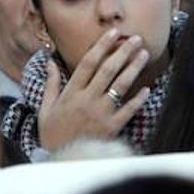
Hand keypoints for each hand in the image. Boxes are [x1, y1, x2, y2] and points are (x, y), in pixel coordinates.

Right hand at [37, 30, 150, 150]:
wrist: (61, 161)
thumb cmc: (53, 134)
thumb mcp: (46, 109)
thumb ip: (51, 84)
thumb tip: (50, 61)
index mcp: (71, 93)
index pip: (88, 63)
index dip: (102, 46)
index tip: (114, 32)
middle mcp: (86, 100)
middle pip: (107, 70)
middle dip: (123, 52)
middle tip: (137, 39)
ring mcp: (100, 113)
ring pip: (120, 86)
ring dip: (134, 68)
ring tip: (145, 54)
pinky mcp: (111, 127)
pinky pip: (127, 110)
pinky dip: (138, 100)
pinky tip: (147, 89)